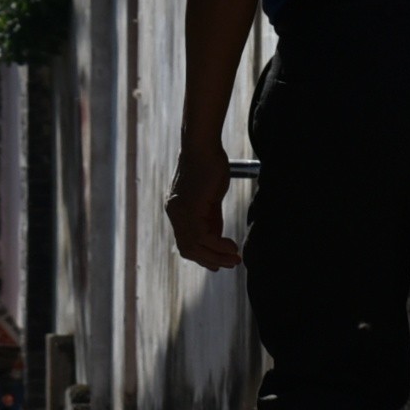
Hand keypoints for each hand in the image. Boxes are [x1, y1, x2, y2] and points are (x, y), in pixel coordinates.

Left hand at [164, 149, 244, 270]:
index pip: (186, 243)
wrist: (202, 145)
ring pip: (195, 247)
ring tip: (235, 258)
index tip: (219, 264)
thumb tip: (216, 238)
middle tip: (231, 264)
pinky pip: (203, 237)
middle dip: (211, 260)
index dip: (202, 256)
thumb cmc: (209, 165)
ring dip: (217, 256)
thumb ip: (210, 218)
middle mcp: (174, 214)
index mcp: (177, 211)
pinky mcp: (190, 208)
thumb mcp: (210, 198)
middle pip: (188, 249)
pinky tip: (232, 246)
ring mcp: (180, 212)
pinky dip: (218, 246)